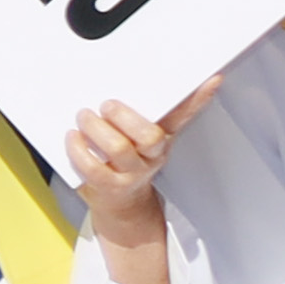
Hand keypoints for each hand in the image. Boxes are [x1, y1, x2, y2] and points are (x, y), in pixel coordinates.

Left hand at [65, 87, 202, 254]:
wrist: (120, 204)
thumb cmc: (123, 161)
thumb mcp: (136, 136)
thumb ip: (137, 112)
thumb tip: (128, 79)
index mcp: (162, 137)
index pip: (182, 116)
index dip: (196, 100)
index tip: (211, 79)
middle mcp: (152, 155)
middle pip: (150, 136)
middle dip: (126, 117)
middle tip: (107, 104)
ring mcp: (133, 173)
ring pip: (121, 149)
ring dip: (97, 129)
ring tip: (84, 116)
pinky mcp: (110, 186)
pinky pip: (93, 168)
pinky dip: (79, 150)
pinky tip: (72, 138)